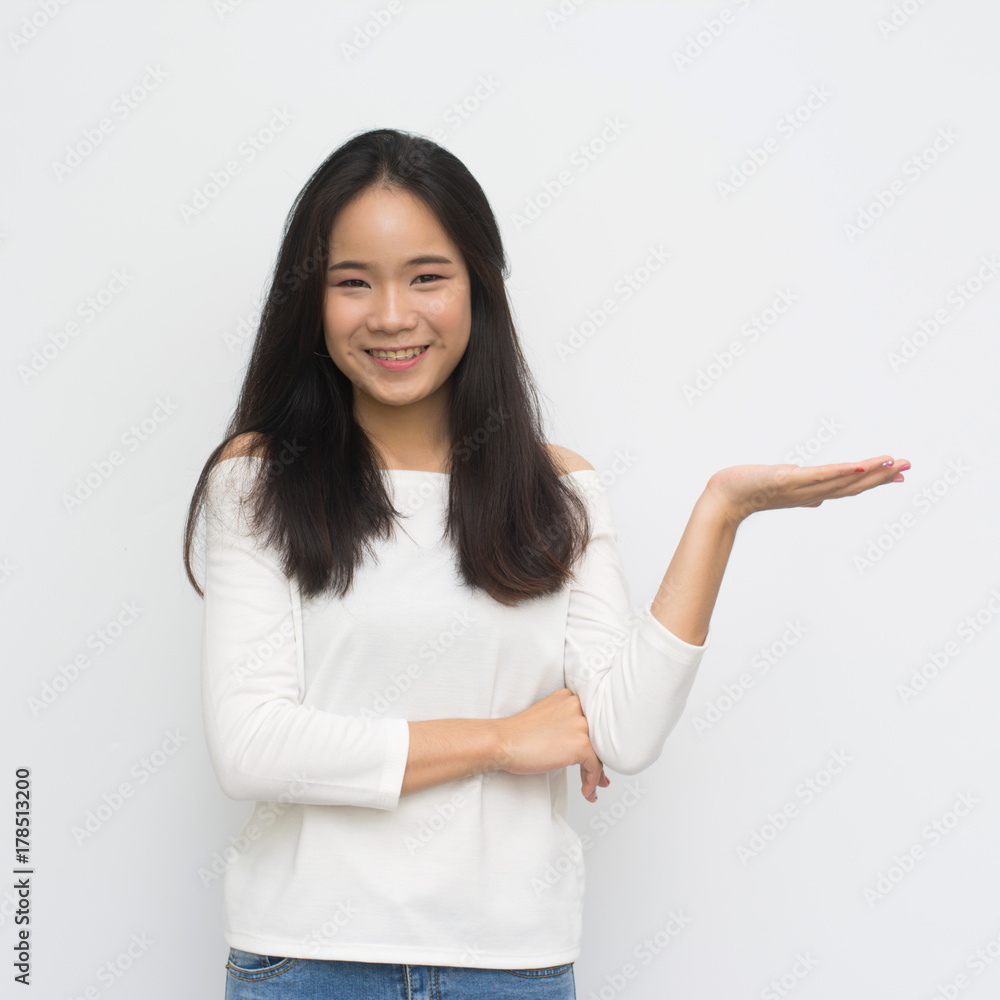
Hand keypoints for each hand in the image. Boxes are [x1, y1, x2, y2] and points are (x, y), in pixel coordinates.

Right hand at [495, 688, 611, 802]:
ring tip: (589, 786)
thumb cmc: (517, 735)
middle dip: (596, 758)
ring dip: (595, 774)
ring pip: (599, 753)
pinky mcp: (580, 744)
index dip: (592, 741)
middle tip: (594, 775)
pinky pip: (595, 767)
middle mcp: (577, 706)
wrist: (503, 742)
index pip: (591, 721)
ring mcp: (580, 724)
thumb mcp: (547, 718)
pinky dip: (592, 782)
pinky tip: (586, 791)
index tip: (592, 755)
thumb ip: (566, 724)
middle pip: (597, 736)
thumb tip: (584, 747)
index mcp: (568, 697)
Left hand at [703, 454, 910, 523]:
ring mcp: (800, 488)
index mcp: (810, 494)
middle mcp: (809, 493)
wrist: (722, 499)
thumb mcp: (780, 489)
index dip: (876, 481)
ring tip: (893, 461)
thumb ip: (802, 491)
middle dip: (882, 476)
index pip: (849, 488)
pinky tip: (859, 466)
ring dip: (869, 472)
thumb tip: (819, 498)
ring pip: (841, 481)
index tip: (900, 474)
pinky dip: (840, 472)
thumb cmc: (747, 492)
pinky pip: (818, 476)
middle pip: (852, 486)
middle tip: (910, 465)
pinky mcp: (786, 480)